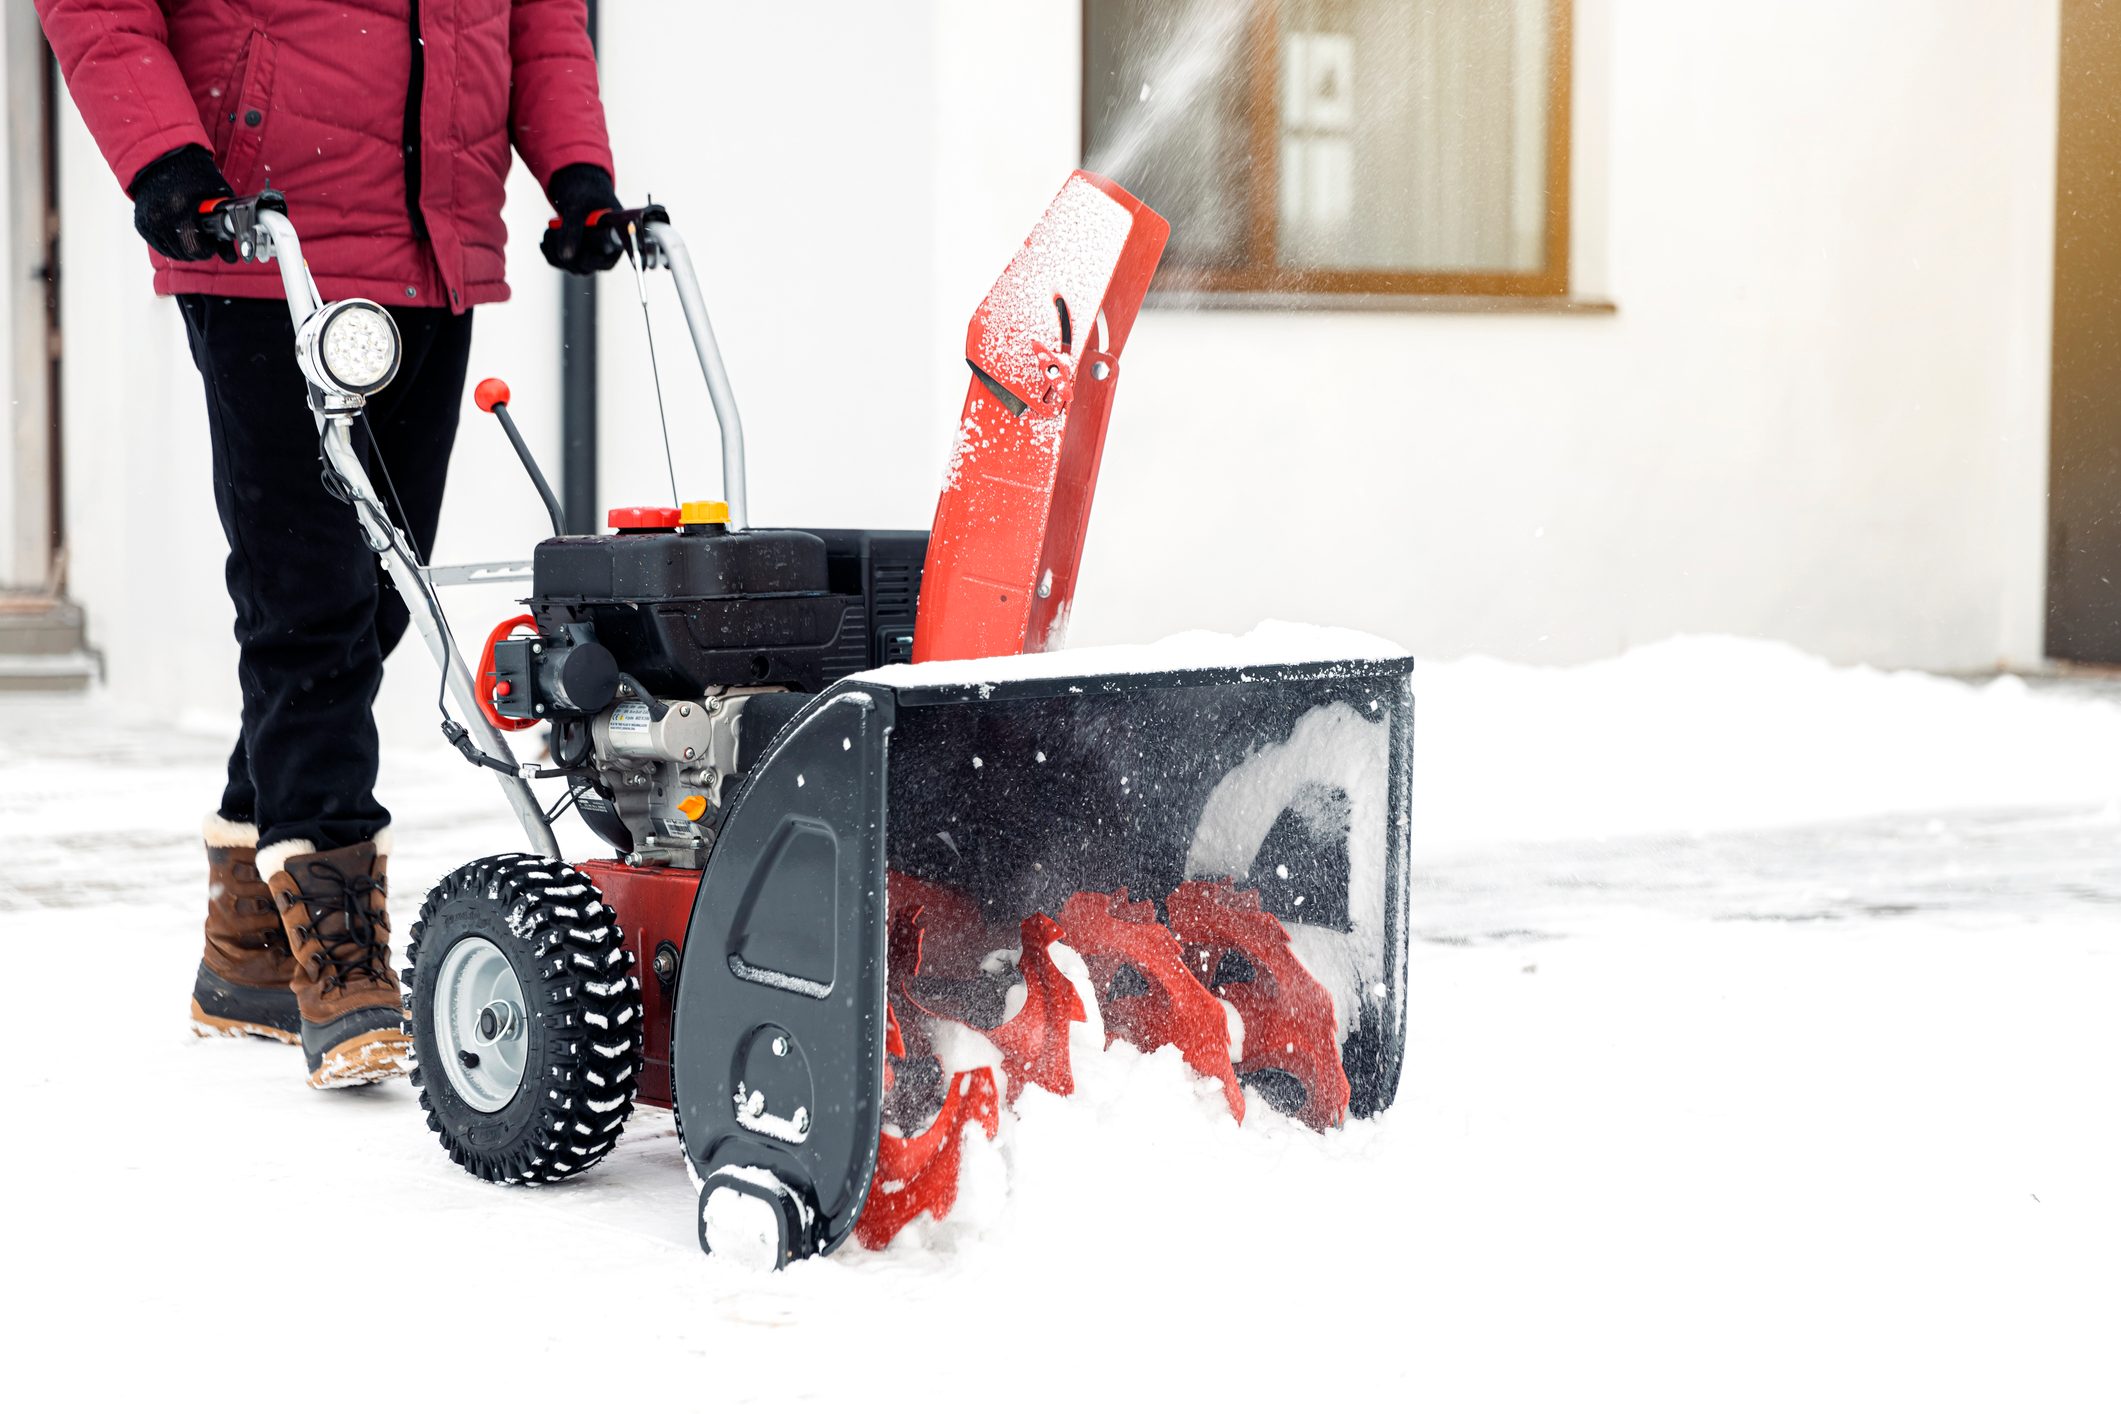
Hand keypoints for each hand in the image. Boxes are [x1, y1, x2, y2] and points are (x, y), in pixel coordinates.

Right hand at [129, 145, 234, 261]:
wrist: (162, 160)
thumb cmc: (194, 175)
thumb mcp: (216, 196)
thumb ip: (225, 226)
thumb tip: (231, 257)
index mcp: (181, 209)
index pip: (195, 248)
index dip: (208, 249)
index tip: (212, 243)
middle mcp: (160, 218)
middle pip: (184, 253)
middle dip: (198, 251)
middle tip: (204, 239)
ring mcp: (148, 222)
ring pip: (172, 253)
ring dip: (185, 249)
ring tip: (192, 234)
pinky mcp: (141, 224)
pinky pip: (160, 246)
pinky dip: (171, 244)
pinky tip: (179, 232)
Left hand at [541, 164, 623, 274]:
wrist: (579, 186)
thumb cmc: (585, 193)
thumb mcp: (577, 207)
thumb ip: (573, 231)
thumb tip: (566, 257)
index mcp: (616, 239)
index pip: (605, 263)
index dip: (589, 260)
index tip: (574, 249)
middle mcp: (605, 251)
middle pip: (585, 268)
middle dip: (565, 250)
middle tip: (553, 231)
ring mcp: (590, 254)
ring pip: (569, 266)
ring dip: (554, 249)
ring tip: (550, 229)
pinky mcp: (576, 255)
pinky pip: (559, 262)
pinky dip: (549, 250)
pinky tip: (548, 235)